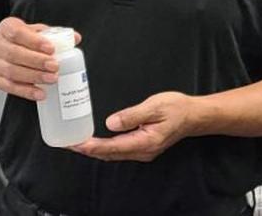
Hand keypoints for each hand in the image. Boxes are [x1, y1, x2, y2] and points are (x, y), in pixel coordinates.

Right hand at [0, 17, 80, 101]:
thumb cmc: (14, 42)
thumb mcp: (28, 31)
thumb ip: (50, 33)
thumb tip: (75, 38)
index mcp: (7, 29)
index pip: (18, 33)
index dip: (34, 41)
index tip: (50, 47)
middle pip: (16, 54)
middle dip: (37, 61)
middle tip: (55, 65)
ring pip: (13, 72)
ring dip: (34, 77)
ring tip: (52, 79)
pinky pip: (11, 88)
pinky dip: (26, 92)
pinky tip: (41, 94)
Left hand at [70, 92, 193, 161]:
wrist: (193, 115)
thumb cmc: (176, 108)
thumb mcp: (154, 106)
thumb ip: (132, 115)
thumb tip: (111, 123)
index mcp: (145, 142)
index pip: (112, 147)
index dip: (92, 146)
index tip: (76, 144)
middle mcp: (142, 150)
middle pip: (109, 154)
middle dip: (88, 150)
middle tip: (68, 143)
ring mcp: (142, 150)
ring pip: (113, 154)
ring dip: (94, 150)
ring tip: (76, 143)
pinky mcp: (142, 146)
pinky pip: (118, 150)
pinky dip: (104, 147)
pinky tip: (95, 141)